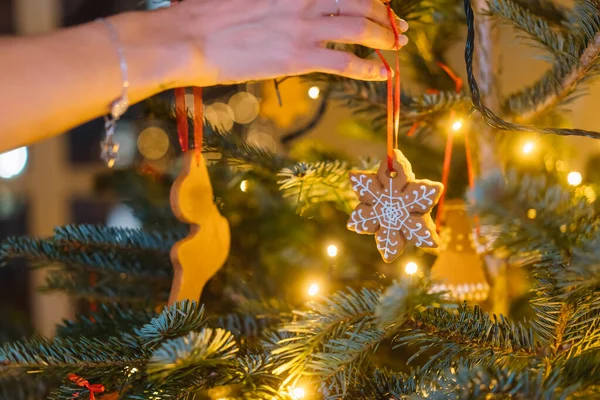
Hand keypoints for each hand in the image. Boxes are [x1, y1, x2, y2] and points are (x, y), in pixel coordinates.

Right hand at [157, 0, 408, 86]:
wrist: (190, 37)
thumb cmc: (209, 12)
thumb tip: (300, 6)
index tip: (381, 3)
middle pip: (359, 2)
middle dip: (384, 14)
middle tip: (398, 27)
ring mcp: (303, 26)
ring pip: (358, 28)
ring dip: (384, 37)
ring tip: (398, 46)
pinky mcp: (298, 56)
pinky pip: (344, 61)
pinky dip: (368, 67)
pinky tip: (383, 73)